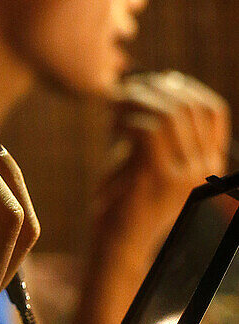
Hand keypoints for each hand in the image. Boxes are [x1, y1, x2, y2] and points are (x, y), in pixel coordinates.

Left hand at [101, 71, 230, 255]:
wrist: (118, 243)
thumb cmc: (126, 198)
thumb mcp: (150, 158)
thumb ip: (159, 127)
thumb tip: (156, 82)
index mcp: (209, 164)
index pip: (212, 110)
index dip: (184, 87)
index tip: (156, 81)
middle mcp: (203, 170)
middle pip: (188, 106)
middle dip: (154, 89)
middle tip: (125, 90)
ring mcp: (183, 175)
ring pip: (167, 114)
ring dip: (136, 101)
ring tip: (113, 107)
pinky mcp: (157, 179)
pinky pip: (146, 131)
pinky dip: (126, 119)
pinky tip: (111, 127)